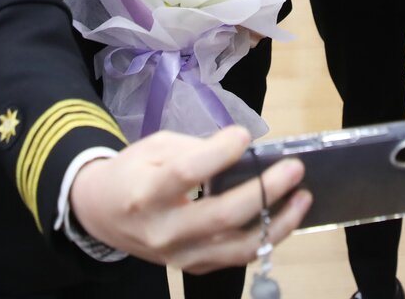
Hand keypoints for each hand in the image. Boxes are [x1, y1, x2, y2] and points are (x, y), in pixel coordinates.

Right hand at [69, 125, 310, 273]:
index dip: (218, 154)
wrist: (101, 214)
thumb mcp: (154, 147)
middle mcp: (163, 230)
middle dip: (264, 191)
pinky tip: (285, 216)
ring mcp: (179, 255)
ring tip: (303, 197)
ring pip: (237, 246)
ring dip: (277, 222)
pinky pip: (236, 257)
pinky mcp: (193, 267)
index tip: (244, 136)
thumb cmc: (132, 172)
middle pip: (221, 215)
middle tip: (294, 168)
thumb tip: (239, 149)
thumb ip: (194, 150)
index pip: (187, 174)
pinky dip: (266, 237)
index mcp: (147, 192)